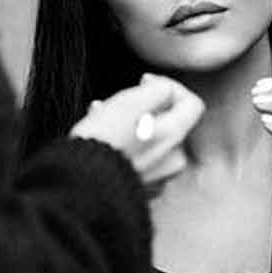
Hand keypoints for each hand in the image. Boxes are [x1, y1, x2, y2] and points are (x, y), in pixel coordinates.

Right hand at [70, 73, 203, 192]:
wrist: (80, 186)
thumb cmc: (103, 142)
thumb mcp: (130, 102)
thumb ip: (157, 89)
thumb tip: (164, 89)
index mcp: (174, 137)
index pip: (191, 104)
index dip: (168, 85)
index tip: (143, 82)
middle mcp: (172, 161)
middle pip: (169, 122)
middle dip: (143, 107)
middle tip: (115, 101)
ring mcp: (157, 179)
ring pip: (150, 140)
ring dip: (129, 124)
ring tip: (99, 116)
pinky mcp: (139, 191)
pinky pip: (139, 159)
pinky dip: (125, 146)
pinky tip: (101, 140)